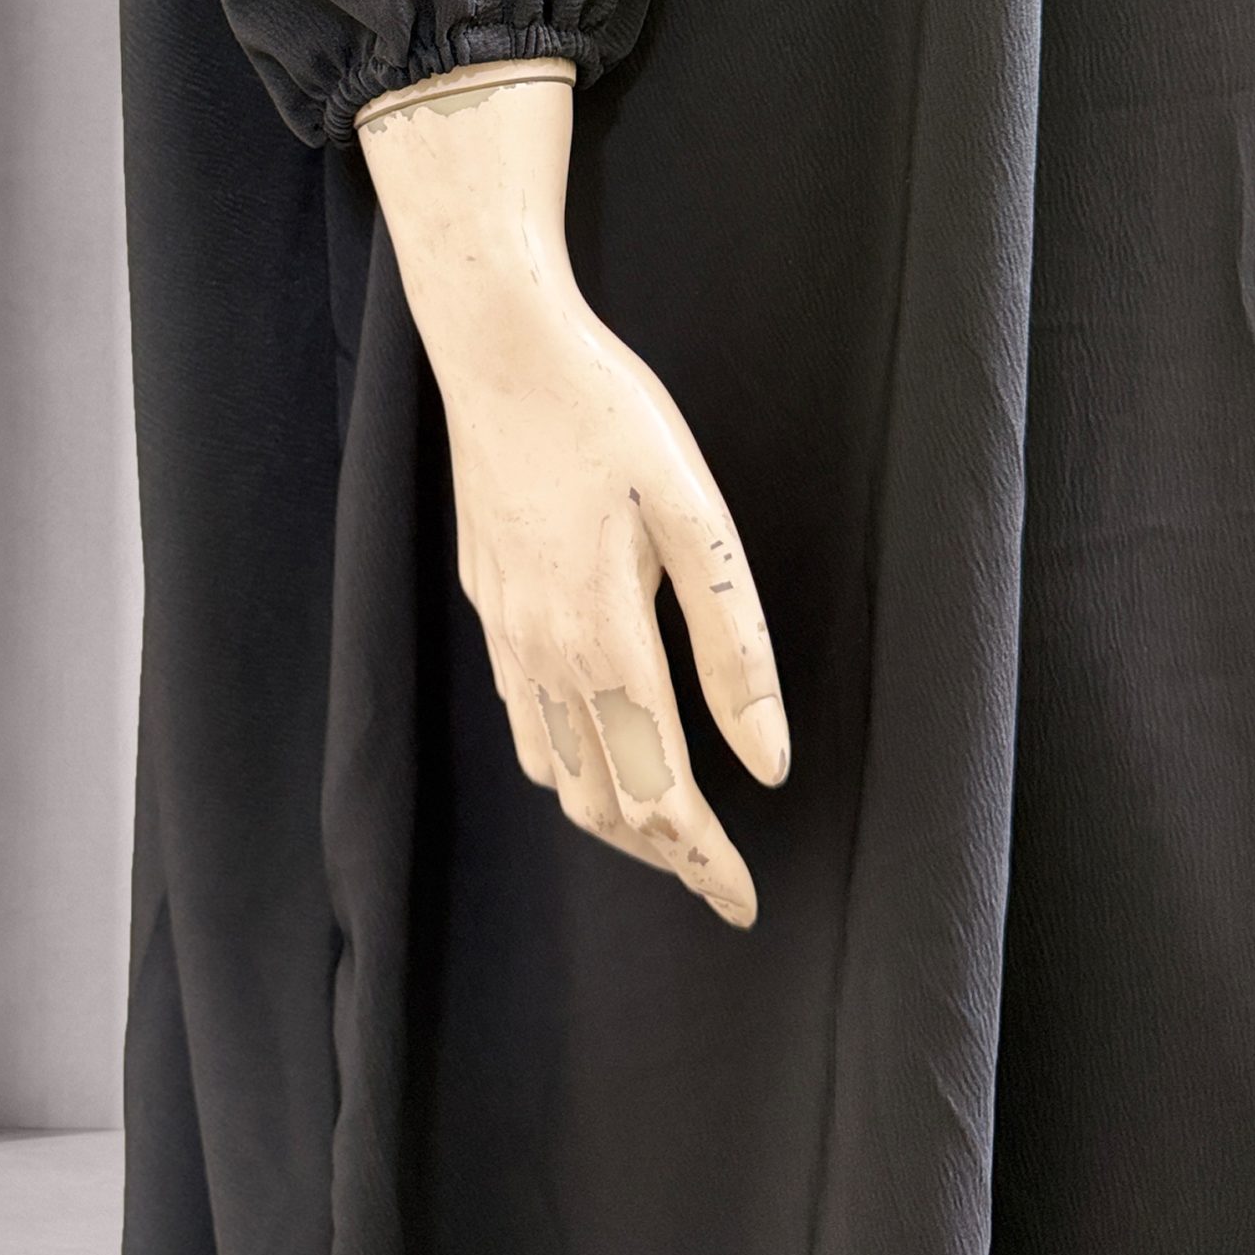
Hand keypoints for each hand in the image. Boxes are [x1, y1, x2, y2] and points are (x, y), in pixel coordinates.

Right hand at [439, 286, 786, 923]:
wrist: (500, 350)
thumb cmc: (610, 419)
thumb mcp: (695, 520)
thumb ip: (733, 647)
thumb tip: (768, 765)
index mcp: (607, 642)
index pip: (662, 794)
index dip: (704, 860)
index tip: (745, 903)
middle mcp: (546, 655)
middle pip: (604, 801)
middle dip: (664, 855)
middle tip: (720, 882)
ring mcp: (507, 632)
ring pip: (555, 771)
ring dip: (614, 818)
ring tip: (670, 834)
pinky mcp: (487, 603)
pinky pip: (523, 722)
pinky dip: (564, 766)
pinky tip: (592, 754)